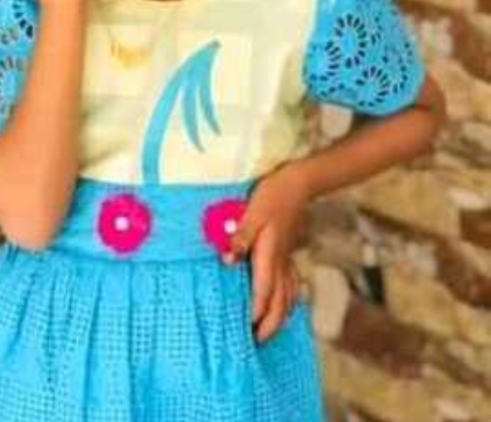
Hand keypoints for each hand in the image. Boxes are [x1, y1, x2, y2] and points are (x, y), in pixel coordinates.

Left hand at [223, 166, 310, 342]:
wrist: (299, 183)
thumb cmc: (273, 195)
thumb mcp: (251, 212)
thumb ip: (240, 236)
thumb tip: (227, 260)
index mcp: (269, 254)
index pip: (263, 292)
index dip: (256, 314)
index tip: (246, 332)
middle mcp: (281, 261)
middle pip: (279, 302)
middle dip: (269, 326)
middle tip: (256, 344)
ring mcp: (288, 258)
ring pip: (288, 296)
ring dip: (279, 317)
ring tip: (268, 333)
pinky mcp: (289, 252)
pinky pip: (292, 284)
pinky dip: (289, 300)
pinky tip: (286, 305)